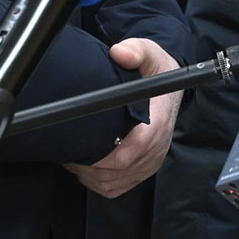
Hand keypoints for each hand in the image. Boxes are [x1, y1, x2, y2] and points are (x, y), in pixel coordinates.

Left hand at [64, 38, 182, 198]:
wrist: (170, 87)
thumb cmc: (157, 72)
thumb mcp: (150, 54)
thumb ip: (136, 51)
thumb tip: (119, 53)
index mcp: (159, 123)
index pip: (133, 149)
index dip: (106, 156)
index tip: (83, 149)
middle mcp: (157, 146)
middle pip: (119, 171)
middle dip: (90, 167)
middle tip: (69, 152)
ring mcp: (151, 161)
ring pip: (115, 183)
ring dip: (91, 176)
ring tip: (74, 159)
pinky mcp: (144, 169)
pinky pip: (118, 187)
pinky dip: (98, 182)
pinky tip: (86, 168)